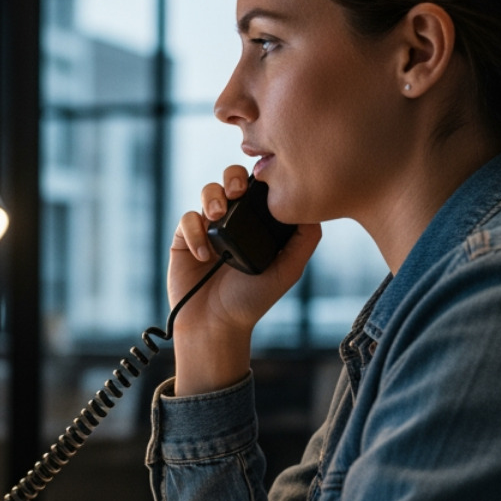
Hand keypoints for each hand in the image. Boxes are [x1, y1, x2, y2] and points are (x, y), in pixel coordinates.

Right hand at [170, 164, 319, 394]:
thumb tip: (314, 207)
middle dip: (233, 176)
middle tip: (237, 191)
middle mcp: (234, 221)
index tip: (264, 183)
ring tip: (216, 216)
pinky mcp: (185, 239)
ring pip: (207, 192)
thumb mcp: (288, 270)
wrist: (216, 324)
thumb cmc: (253, 301)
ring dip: (211, 196)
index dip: (261, 178)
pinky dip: (195, 231)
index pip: (260, 188)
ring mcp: (209, 228)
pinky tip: (204, 255)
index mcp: (259, 223)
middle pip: (232, 179)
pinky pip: (187, 219)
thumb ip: (305, 240)